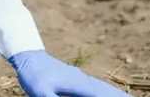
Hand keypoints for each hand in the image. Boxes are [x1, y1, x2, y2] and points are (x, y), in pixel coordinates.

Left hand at [9, 50, 131, 96]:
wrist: (28, 56)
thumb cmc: (33, 75)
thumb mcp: (40, 92)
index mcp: (78, 84)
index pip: (102, 95)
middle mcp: (83, 80)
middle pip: (107, 91)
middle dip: (120, 96)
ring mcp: (80, 78)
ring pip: (103, 88)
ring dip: (115, 94)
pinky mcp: (76, 79)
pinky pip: (96, 87)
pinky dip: (106, 91)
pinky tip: (105, 93)